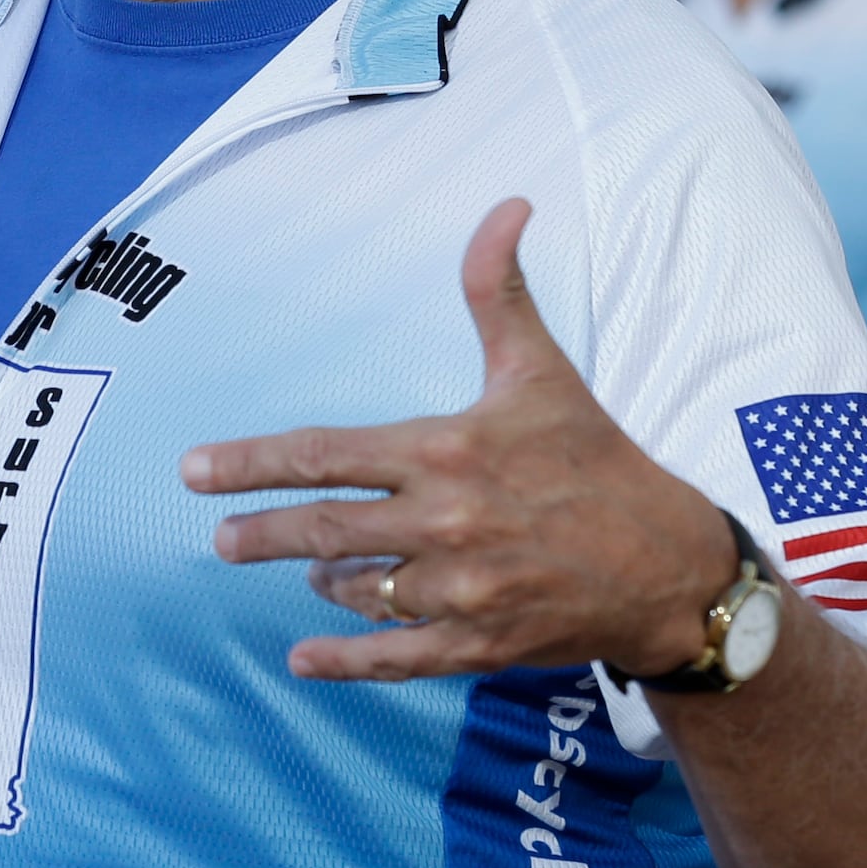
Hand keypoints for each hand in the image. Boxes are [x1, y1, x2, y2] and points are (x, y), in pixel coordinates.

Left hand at [183, 199, 737, 682]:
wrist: (672, 565)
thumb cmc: (597, 461)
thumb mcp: (543, 371)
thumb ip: (499, 292)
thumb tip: (507, 206)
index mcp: (447, 451)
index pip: (323, 455)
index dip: (250, 463)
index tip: (194, 470)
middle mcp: (446, 522)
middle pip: (320, 529)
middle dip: (258, 533)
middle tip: (220, 539)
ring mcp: (461, 590)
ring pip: (355, 589)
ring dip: (321, 580)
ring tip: (304, 569)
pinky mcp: (480, 644)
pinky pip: (394, 657)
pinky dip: (344, 661)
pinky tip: (303, 659)